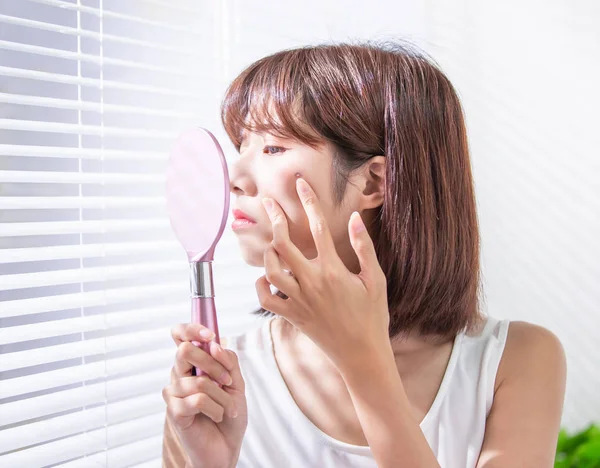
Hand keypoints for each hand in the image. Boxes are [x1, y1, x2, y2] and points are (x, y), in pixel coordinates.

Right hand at [162, 324, 246, 467]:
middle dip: (212, 364)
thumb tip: (214, 344)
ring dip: (222, 396)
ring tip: (227, 409)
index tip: (210, 335)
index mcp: (193, 363)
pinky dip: (216, 409)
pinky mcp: (174, 411)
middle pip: (185, 351)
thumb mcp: (236, 383)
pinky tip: (217, 416)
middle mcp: (180, 374)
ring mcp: (174, 393)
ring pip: (198, 381)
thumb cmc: (229, 413)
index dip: (191, 329)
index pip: (180, 335)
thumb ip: (228, 361)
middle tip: (228, 381)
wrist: (227, 446)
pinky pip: (198, 400)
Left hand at [257, 177, 390, 370]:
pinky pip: (266, 299)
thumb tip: (354, 218)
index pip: (318, 227)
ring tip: (271, 242)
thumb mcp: (375, 280)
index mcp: (333, 270)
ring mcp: (299, 300)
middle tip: (269, 203)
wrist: (361, 354)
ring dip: (267, 253)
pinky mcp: (292, 316)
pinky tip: (267, 276)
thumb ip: (364, 248)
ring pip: (271, 270)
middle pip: (283, 245)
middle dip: (274, 219)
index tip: (300, 183)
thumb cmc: (372, 316)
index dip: (309, 201)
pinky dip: (261, 286)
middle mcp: (312, 282)